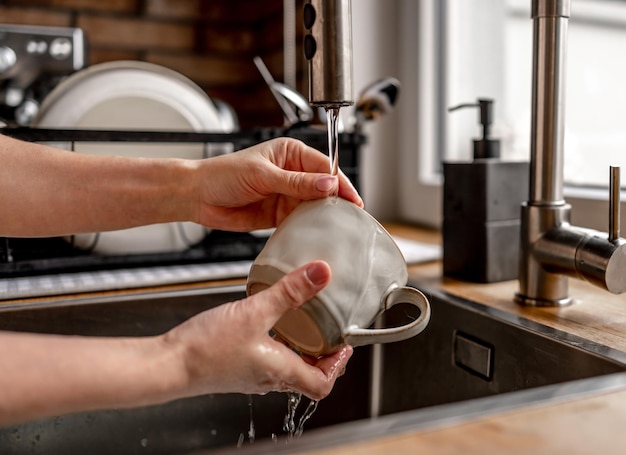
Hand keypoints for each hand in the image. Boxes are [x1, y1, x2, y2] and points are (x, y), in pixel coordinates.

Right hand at [162, 261, 352, 400]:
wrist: (168, 364)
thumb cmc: (206, 349)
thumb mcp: (255, 312)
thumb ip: (289, 291)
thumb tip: (320, 273)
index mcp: (280, 371)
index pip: (322, 384)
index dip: (338, 365)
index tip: (346, 345)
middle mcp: (268, 378)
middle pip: (307, 376)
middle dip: (323, 356)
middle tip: (330, 333)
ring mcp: (250, 375)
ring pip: (287, 367)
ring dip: (301, 350)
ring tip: (304, 324)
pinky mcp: (235, 368)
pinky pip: (266, 360)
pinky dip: (277, 345)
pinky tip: (266, 324)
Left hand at [191, 137, 362, 230]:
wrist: (198, 197)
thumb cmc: (223, 174)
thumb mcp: (262, 175)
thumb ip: (296, 182)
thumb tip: (328, 184)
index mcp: (290, 153)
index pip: (324, 167)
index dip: (340, 182)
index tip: (352, 198)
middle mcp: (292, 173)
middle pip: (323, 187)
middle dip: (336, 200)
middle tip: (351, 217)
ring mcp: (286, 194)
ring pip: (314, 205)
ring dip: (323, 216)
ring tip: (338, 228)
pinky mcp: (279, 214)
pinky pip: (300, 220)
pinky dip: (309, 227)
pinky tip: (317, 234)